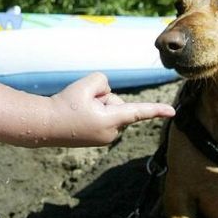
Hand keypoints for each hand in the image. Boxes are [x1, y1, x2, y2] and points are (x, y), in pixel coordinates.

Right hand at [49, 72, 174, 145]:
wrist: (45, 125)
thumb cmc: (65, 105)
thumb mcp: (86, 84)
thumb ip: (104, 81)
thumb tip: (108, 91)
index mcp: (111, 121)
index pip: (139, 112)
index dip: (156, 110)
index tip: (173, 112)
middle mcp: (112, 132)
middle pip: (117, 102)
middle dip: (103, 97)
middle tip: (80, 104)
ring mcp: (105, 137)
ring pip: (110, 108)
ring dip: (96, 105)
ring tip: (77, 111)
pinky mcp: (99, 137)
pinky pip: (103, 115)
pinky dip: (93, 112)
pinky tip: (78, 117)